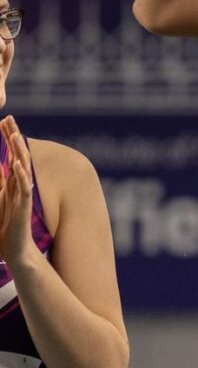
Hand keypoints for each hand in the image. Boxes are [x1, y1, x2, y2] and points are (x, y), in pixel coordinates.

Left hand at [0, 117, 36, 267]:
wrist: (15, 250)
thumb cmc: (6, 228)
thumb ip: (1, 184)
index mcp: (13, 182)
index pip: (13, 154)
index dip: (8, 138)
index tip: (4, 121)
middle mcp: (20, 185)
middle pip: (19, 156)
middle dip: (13, 137)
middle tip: (9, 118)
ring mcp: (23, 195)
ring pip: (23, 168)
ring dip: (19, 151)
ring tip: (15, 135)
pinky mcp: (23, 206)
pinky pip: (24, 188)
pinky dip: (21, 175)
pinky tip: (17, 164)